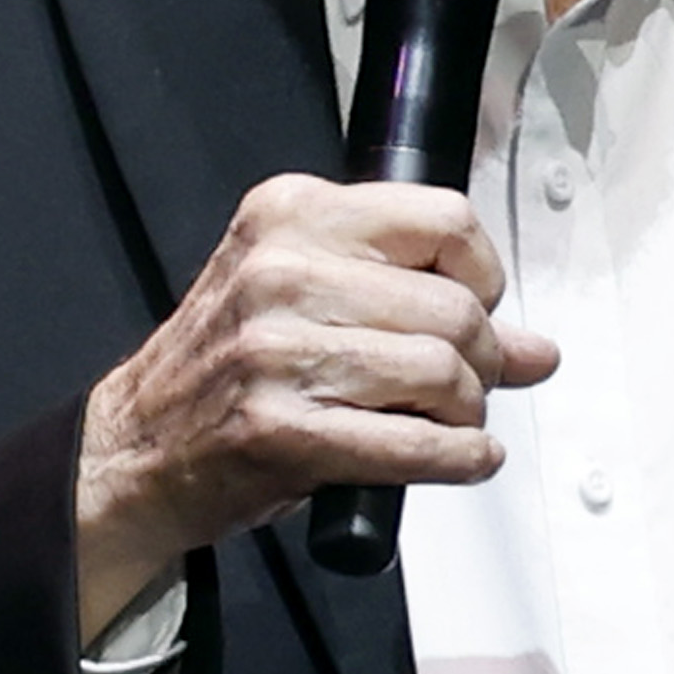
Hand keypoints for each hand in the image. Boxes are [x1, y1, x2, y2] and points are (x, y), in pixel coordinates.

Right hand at [75, 178, 561, 636]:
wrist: (136, 448)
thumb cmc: (227, 369)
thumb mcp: (307, 299)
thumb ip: (421, 305)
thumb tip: (538, 349)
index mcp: (289, 215)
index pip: (444, 219)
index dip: (484, 273)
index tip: (476, 306)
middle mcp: (280, 272)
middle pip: (454, 306)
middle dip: (484, 358)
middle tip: (469, 383)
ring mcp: (275, 351)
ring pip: (441, 371)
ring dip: (469, 412)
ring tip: (452, 422)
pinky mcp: (280, 429)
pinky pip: (413, 443)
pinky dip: (459, 458)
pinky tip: (463, 458)